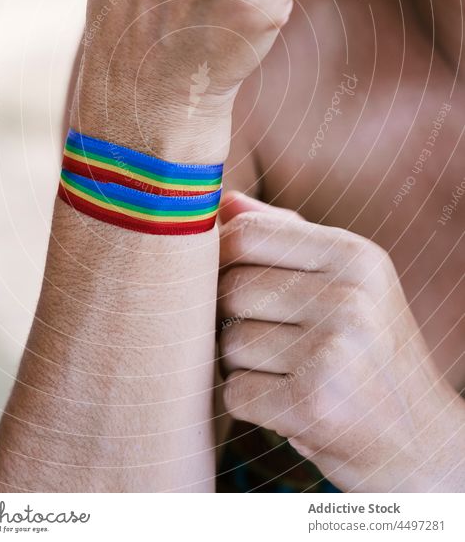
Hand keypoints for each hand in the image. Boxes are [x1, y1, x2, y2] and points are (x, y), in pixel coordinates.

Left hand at [218, 192, 464, 491]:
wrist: (423, 443)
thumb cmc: (370, 354)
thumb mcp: (347, 281)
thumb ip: (285, 236)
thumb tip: (223, 201)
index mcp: (354, 255)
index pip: (245, 233)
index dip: (222, 260)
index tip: (233, 282)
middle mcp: (349, 296)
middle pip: (230, 289)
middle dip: (234, 320)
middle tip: (275, 343)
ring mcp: (333, 351)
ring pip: (228, 343)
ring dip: (243, 367)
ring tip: (290, 375)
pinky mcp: (314, 404)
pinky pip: (235, 392)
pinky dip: (251, 406)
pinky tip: (290, 407)